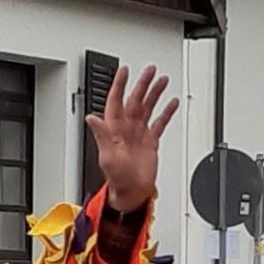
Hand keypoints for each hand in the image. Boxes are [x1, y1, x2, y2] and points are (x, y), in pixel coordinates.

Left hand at [85, 65, 178, 215]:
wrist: (132, 193)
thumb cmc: (117, 178)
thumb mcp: (107, 156)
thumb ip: (101, 135)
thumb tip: (91, 118)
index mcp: (114, 129)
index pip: (116, 100)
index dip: (120, 85)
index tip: (124, 71)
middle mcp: (126, 128)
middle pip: (136, 99)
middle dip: (143, 84)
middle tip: (150, 70)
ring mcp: (139, 133)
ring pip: (148, 107)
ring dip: (155, 93)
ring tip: (162, 80)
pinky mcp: (150, 141)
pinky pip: (159, 122)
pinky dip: (166, 112)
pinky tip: (172, 102)